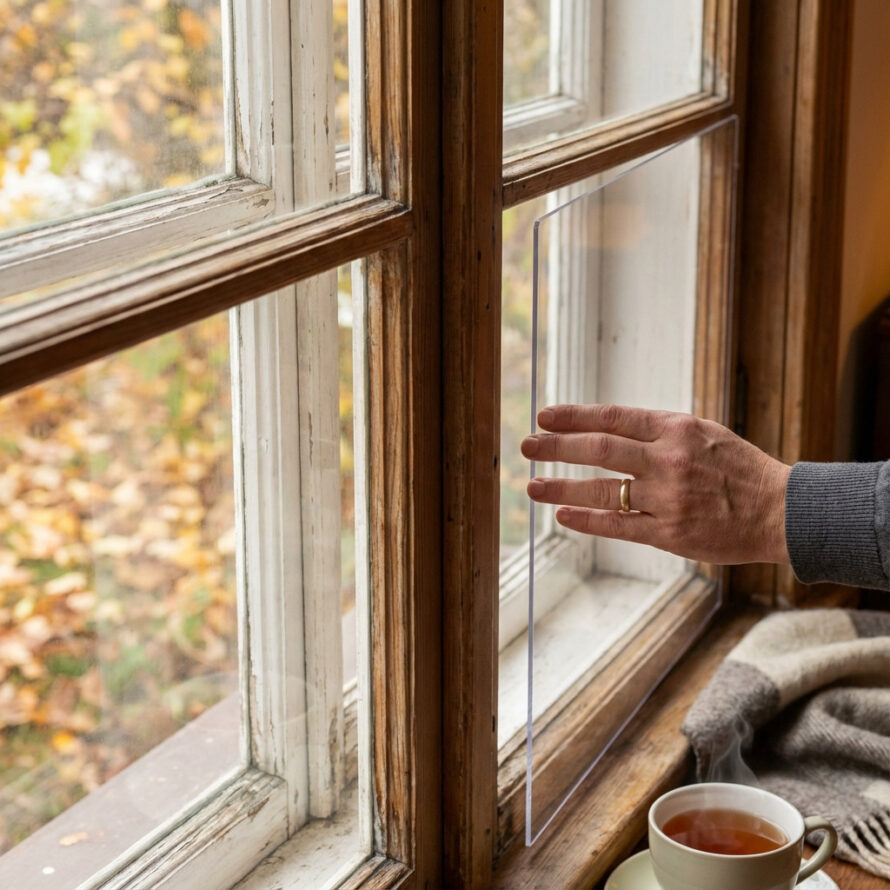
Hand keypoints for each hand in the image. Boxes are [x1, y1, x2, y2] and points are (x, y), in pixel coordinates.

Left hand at [520, 404, 790, 565]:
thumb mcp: (703, 433)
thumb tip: (607, 428)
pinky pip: (619, 525)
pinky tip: (563, 514)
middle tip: (526, 445)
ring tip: (532, 485)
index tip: (544, 416)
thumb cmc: (739, 470)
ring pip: (603, 489)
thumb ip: (658, 431)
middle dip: (556, 446)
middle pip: (599, 448)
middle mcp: (669, 459)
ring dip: (562, 486)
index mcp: (677, 429)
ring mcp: (668, 498)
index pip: (613, 416)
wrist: (781, 511)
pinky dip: (587, 519)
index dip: (574, 415)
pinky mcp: (670, 533)